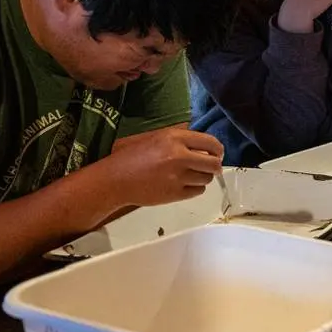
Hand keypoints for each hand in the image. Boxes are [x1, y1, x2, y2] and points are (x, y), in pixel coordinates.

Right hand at [98, 128, 223, 211]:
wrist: (113, 180)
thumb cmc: (131, 157)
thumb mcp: (155, 139)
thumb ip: (179, 141)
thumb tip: (204, 149)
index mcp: (174, 138)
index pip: (211, 142)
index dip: (218, 150)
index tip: (217, 154)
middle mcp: (179, 156)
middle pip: (214, 163)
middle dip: (215, 166)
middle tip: (210, 168)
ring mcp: (178, 176)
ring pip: (207, 178)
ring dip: (203, 178)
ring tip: (190, 176)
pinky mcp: (175, 194)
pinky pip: (197, 191)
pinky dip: (194, 189)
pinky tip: (183, 186)